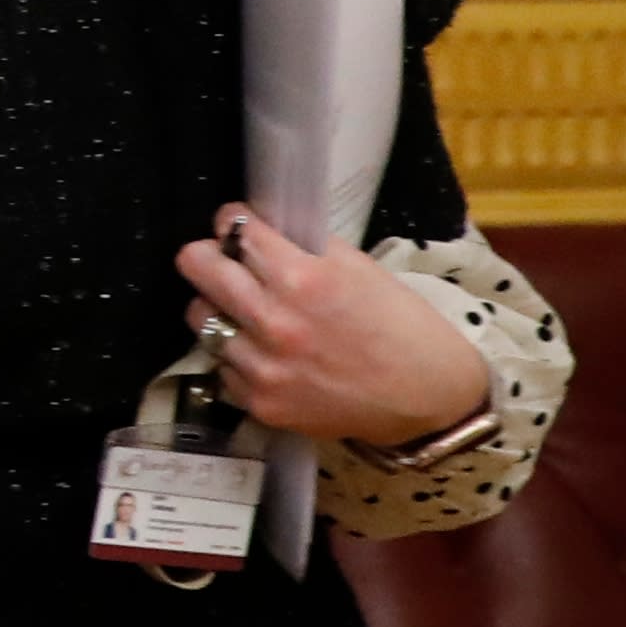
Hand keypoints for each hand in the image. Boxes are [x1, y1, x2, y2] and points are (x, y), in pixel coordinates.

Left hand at [173, 207, 492, 446]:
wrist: (430, 397)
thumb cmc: (402, 327)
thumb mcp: (359, 269)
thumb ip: (304, 250)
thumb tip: (259, 230)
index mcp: (303, 278)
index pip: (233, 228)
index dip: (234, 222)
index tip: (239, 229)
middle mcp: (274, 321)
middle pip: (195, 266)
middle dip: (210, 257)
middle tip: (227, 263)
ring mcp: (263, 367)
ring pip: (201, 319)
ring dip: (221, 312)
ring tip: (251, 316)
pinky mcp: (261, 403)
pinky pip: (222, 368)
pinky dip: (238, 358)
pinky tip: (268, 356)